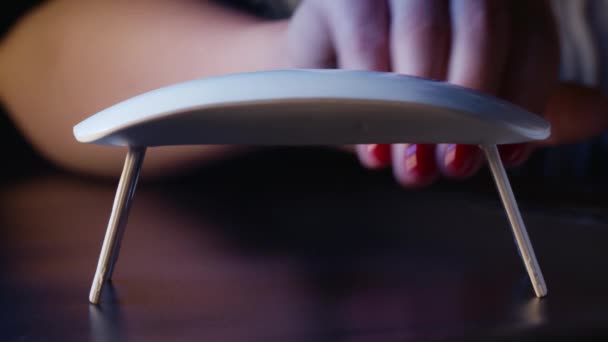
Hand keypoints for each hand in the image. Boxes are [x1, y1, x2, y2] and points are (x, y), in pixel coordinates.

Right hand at [286, 0, 559, 185]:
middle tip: (456, 166)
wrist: (325, 74)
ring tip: (412, 165)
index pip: (529, 39)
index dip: (523, 102)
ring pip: (425, 34)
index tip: (510, 157)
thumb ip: (529, 103)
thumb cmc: (401, 87)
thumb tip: (597, 114)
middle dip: (471, 110)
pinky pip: (367, 46)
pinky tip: (373, 144)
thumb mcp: (471, 99)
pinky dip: (373, 102)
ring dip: (420, 112)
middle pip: (484, 28)